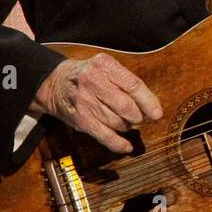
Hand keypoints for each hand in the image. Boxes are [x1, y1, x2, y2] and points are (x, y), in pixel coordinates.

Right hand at [30, 53, 161, 154]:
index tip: (157, 113)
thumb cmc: (88, 75)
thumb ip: (126, 81)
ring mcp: (85, 101)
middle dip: (137, 116)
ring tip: (126, 123)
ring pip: (117, 122)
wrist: (54, 82)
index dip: (148, 101)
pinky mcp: (80, 119)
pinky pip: (104, 135)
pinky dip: (118, 144)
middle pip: (126, 106)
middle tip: (138, 118)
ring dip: (127, 126)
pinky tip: (126, 146)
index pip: (133, 85)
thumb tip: (151, 107)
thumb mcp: (105, 68)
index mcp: (104, 65)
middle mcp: (93, 81)